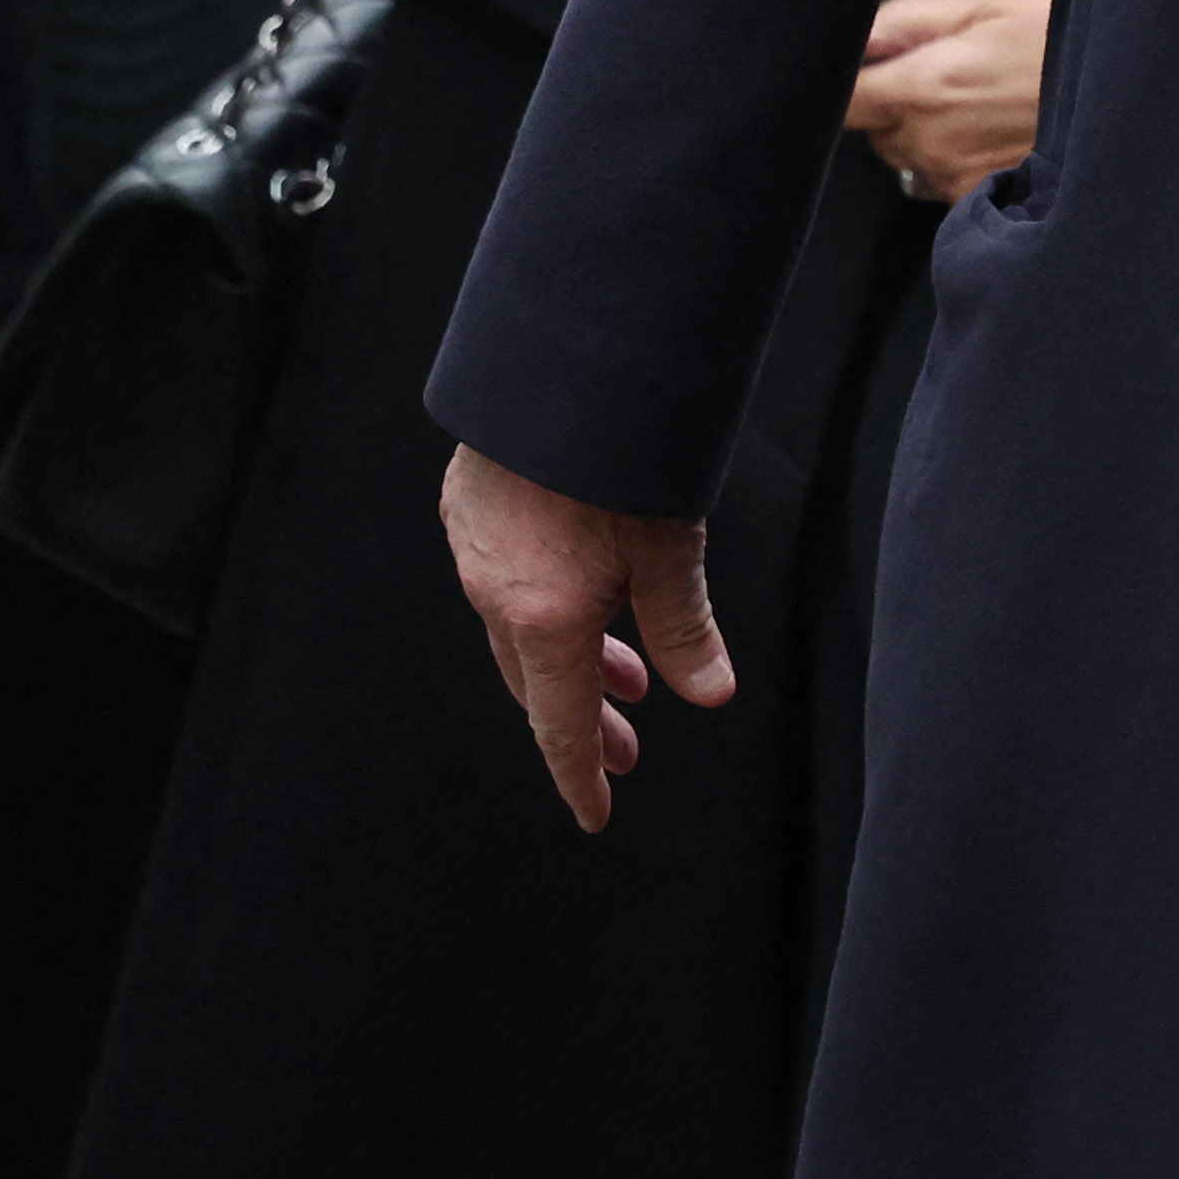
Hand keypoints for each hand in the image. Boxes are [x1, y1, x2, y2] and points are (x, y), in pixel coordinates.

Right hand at [441, 442, 731, 830]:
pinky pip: (503, 576)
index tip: (595, 815)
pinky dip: (545, 604)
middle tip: (628, 749)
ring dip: (573, 657)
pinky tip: (582, 594)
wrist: (561, 362)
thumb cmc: (624, 451)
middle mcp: (493, 588)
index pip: (560, 723)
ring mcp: (473, 544)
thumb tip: (709, 696)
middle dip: (585, 718)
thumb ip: (685, 627)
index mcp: (542, 616)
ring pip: (520, 626)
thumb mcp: (672, 547)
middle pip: (536, 679)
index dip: (581, 774)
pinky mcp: (469, 501)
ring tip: (627, 679)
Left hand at [847, 0, 1053, 202]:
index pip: (845, 100)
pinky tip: (996, 130)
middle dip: (897, 101)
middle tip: (951, 70)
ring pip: (908, 155)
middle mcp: (932, 142)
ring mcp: (955, 177)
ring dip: (927, 131)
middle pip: (875, 129)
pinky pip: (941, 178)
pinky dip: (957, 154)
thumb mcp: (988, 1)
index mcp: (926, 86)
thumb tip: (856, 35)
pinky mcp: (980, 197)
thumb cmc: (1062, 35)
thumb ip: (909, 19)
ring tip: (983, 100)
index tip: (873, 67)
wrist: (1127, 85)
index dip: (851, 81)